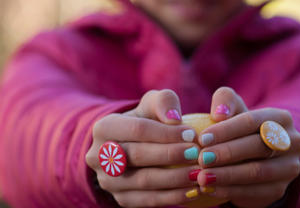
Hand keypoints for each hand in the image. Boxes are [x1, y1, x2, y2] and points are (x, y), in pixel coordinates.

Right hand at [86, 90, 201, 206]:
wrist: (132, 144)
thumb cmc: (146, 119)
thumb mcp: (152, 103)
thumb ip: (164, 101)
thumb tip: (175, 119)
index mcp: (104, 127)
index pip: (138, 130)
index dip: (166, 133)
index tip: (192, 134)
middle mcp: (99, 156)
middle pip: (139, 156)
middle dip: (171, 155)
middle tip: (198, 154)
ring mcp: (108, 181)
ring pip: (144, 181)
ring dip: (175, 178)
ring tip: (199, 173)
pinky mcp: (121, 199)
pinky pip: (149, 200)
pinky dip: (173, 197)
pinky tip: (194, 190)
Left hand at [196, 87, 299, 207]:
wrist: (256, 154)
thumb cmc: (240, 126)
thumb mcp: (234, 108)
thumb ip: (225, 100)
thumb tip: (219, 114)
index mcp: (280, 118)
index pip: (252, 121)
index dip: (226, 130)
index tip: (202, 138)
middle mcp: (291, 142)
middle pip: (257, 147)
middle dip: (227, 153)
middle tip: (202, 159)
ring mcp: (288, 168)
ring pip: (258, 172)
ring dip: (227, 176)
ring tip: (202, 177)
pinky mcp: (280, 189)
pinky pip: (255, 192)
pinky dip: (231, 191)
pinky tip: (211, 189)